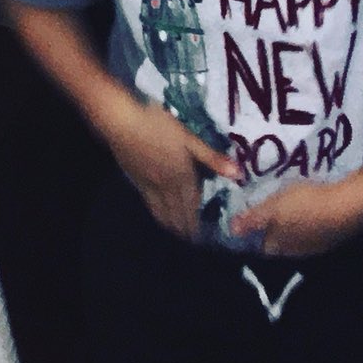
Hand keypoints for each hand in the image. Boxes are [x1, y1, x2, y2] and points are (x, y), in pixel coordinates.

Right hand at [100, 93, 238, 241]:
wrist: (123, 123)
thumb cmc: (158, 125)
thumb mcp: (188, 138)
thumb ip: (211, 158)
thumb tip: (239, 174)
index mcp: (182, 176)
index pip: (192, 205)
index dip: (196, 221)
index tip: (200, 237)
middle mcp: (166, 186)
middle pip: (177, 212)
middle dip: (184, 228)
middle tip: (190, 239)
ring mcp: (149, 184)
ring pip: (161, 211)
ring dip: (170, 224)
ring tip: (176, 233)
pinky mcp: (136, 179)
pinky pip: (149, 204)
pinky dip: (156, 214)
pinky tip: (156, 213)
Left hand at [230, 177, 362, 257]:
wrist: (347, 207)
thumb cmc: (305, 205)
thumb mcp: (274, 207)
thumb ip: (253, 219)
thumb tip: (231, 230)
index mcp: (280, 247)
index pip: (261, 246)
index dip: (254, 234)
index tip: (250, 219)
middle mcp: (297, 253)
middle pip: (279, 244)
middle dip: (272, 229)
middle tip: (268, 209)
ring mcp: (317, 246)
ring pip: (297, 238)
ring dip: (291, 225)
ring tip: (287, 205)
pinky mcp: (332, 237)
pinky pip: (313, 231)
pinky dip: (308, 221)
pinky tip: (309, 206)